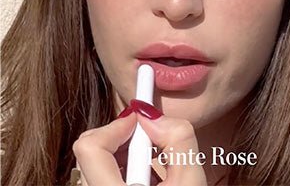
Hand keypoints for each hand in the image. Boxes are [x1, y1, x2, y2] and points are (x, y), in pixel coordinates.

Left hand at [72, 100, 207, 185]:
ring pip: (98, 165)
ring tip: (155, 169)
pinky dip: (124, 169)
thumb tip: (154, 116)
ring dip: (126, 155)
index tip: (141, 117)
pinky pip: (102, 178)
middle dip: (126, 138)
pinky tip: (149, 181)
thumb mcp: (192, 184)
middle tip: (152, 142)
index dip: (118, 123)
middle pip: (93, 152)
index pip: (90, 147)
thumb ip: (178, 139)